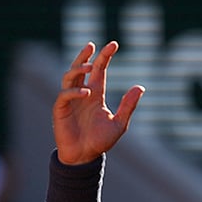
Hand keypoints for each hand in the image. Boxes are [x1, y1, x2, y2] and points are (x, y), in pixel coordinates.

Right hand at [52, 41, 143, 164]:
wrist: (85, 157)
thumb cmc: (100, 141)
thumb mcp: (119, 123)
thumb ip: (128, 106)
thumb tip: (140, 87)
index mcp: (96, 94)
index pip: (99, 71)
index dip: (105, 57)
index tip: (113, 44)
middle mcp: (82, 94)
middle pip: (80, 69)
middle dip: (85, 55)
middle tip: (92, 45)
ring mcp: (70, 101)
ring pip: (69, 77)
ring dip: (77, 70)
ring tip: (88, 66)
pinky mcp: (60, 110)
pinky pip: (64, 96)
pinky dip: (74, 92)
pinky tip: (87, 93)